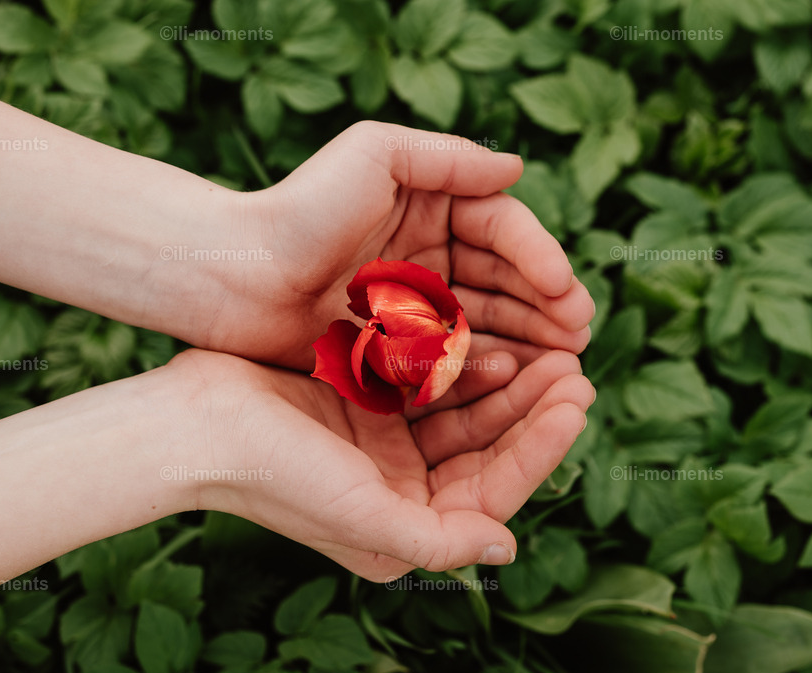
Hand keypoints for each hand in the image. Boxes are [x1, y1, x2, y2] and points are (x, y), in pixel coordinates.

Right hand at [175, 347, 593, 579]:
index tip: (576, 400)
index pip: (493, 489)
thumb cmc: (273, 474)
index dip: (539, 447)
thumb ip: (436, 540)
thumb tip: (506, 548)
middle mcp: (402, 493)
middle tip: (575, 367)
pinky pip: (431, 384)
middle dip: (532, 410)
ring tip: (548, 348)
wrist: (194, 423)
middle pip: (487, 449)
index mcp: (405, 530)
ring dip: (506, 383)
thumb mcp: (360, 516)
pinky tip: (492, 337)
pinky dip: (462, 364)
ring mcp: (385, 448)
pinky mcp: (367, 406)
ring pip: (465, 414)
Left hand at [198, 121, 593, 367]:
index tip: (566, 291)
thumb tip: (516, 168)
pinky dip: (482, 366)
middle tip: (578, 335)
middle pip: (503, 279)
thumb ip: (448, 158)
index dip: (539, 258)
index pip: (501, 228)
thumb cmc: (300, 208)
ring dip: (526, 339)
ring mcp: (411, 302)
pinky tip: (509, 378)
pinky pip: (449, 356)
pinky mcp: (392, 346)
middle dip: (545, 306)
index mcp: (429, 203)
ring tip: (560, 362)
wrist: (233, 275)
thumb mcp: (375, 155)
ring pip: (484, 321)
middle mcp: (426, 252)